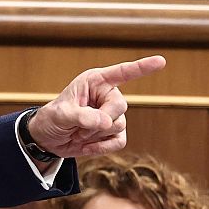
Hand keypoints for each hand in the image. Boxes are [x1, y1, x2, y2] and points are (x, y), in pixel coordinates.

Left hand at [28, 55, 166, 157]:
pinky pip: (119, 142)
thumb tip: (106, 123)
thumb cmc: (51, 118)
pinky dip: (102, 147)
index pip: (122, 72)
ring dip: (96, 135)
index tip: (161, 61)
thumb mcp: (61, 115)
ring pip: (119, 126)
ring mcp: (112, 115)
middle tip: (78, 127)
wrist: (47, 140)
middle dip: (101, 120)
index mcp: (95, 81)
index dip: (142, 67)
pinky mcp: (113, 134)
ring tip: (78, 134)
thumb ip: (82, 116)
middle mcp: (107, 96)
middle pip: (120, 106)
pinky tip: (86, 146)